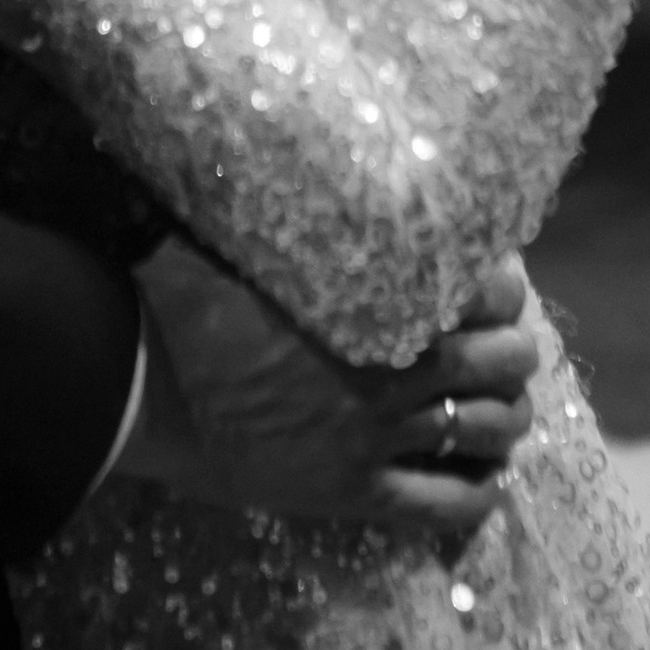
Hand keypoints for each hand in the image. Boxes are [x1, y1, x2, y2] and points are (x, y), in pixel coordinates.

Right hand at [118, 238, 536, 541]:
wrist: (136, 382)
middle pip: (507, 362)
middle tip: (497, 348)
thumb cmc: (183, 293)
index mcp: (377, 295)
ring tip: (493, 409)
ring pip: (490, 431)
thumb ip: (297, 199)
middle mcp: (393, 367)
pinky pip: (450, 505)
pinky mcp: (354, 492)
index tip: (496, 282)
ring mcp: (377, 435)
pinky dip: (480, 493)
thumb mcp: (249, 229)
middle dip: (513, 353)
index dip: (507, 288)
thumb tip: (304, 143)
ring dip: (504, 418)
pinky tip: (480, 476)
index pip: (491, 291)